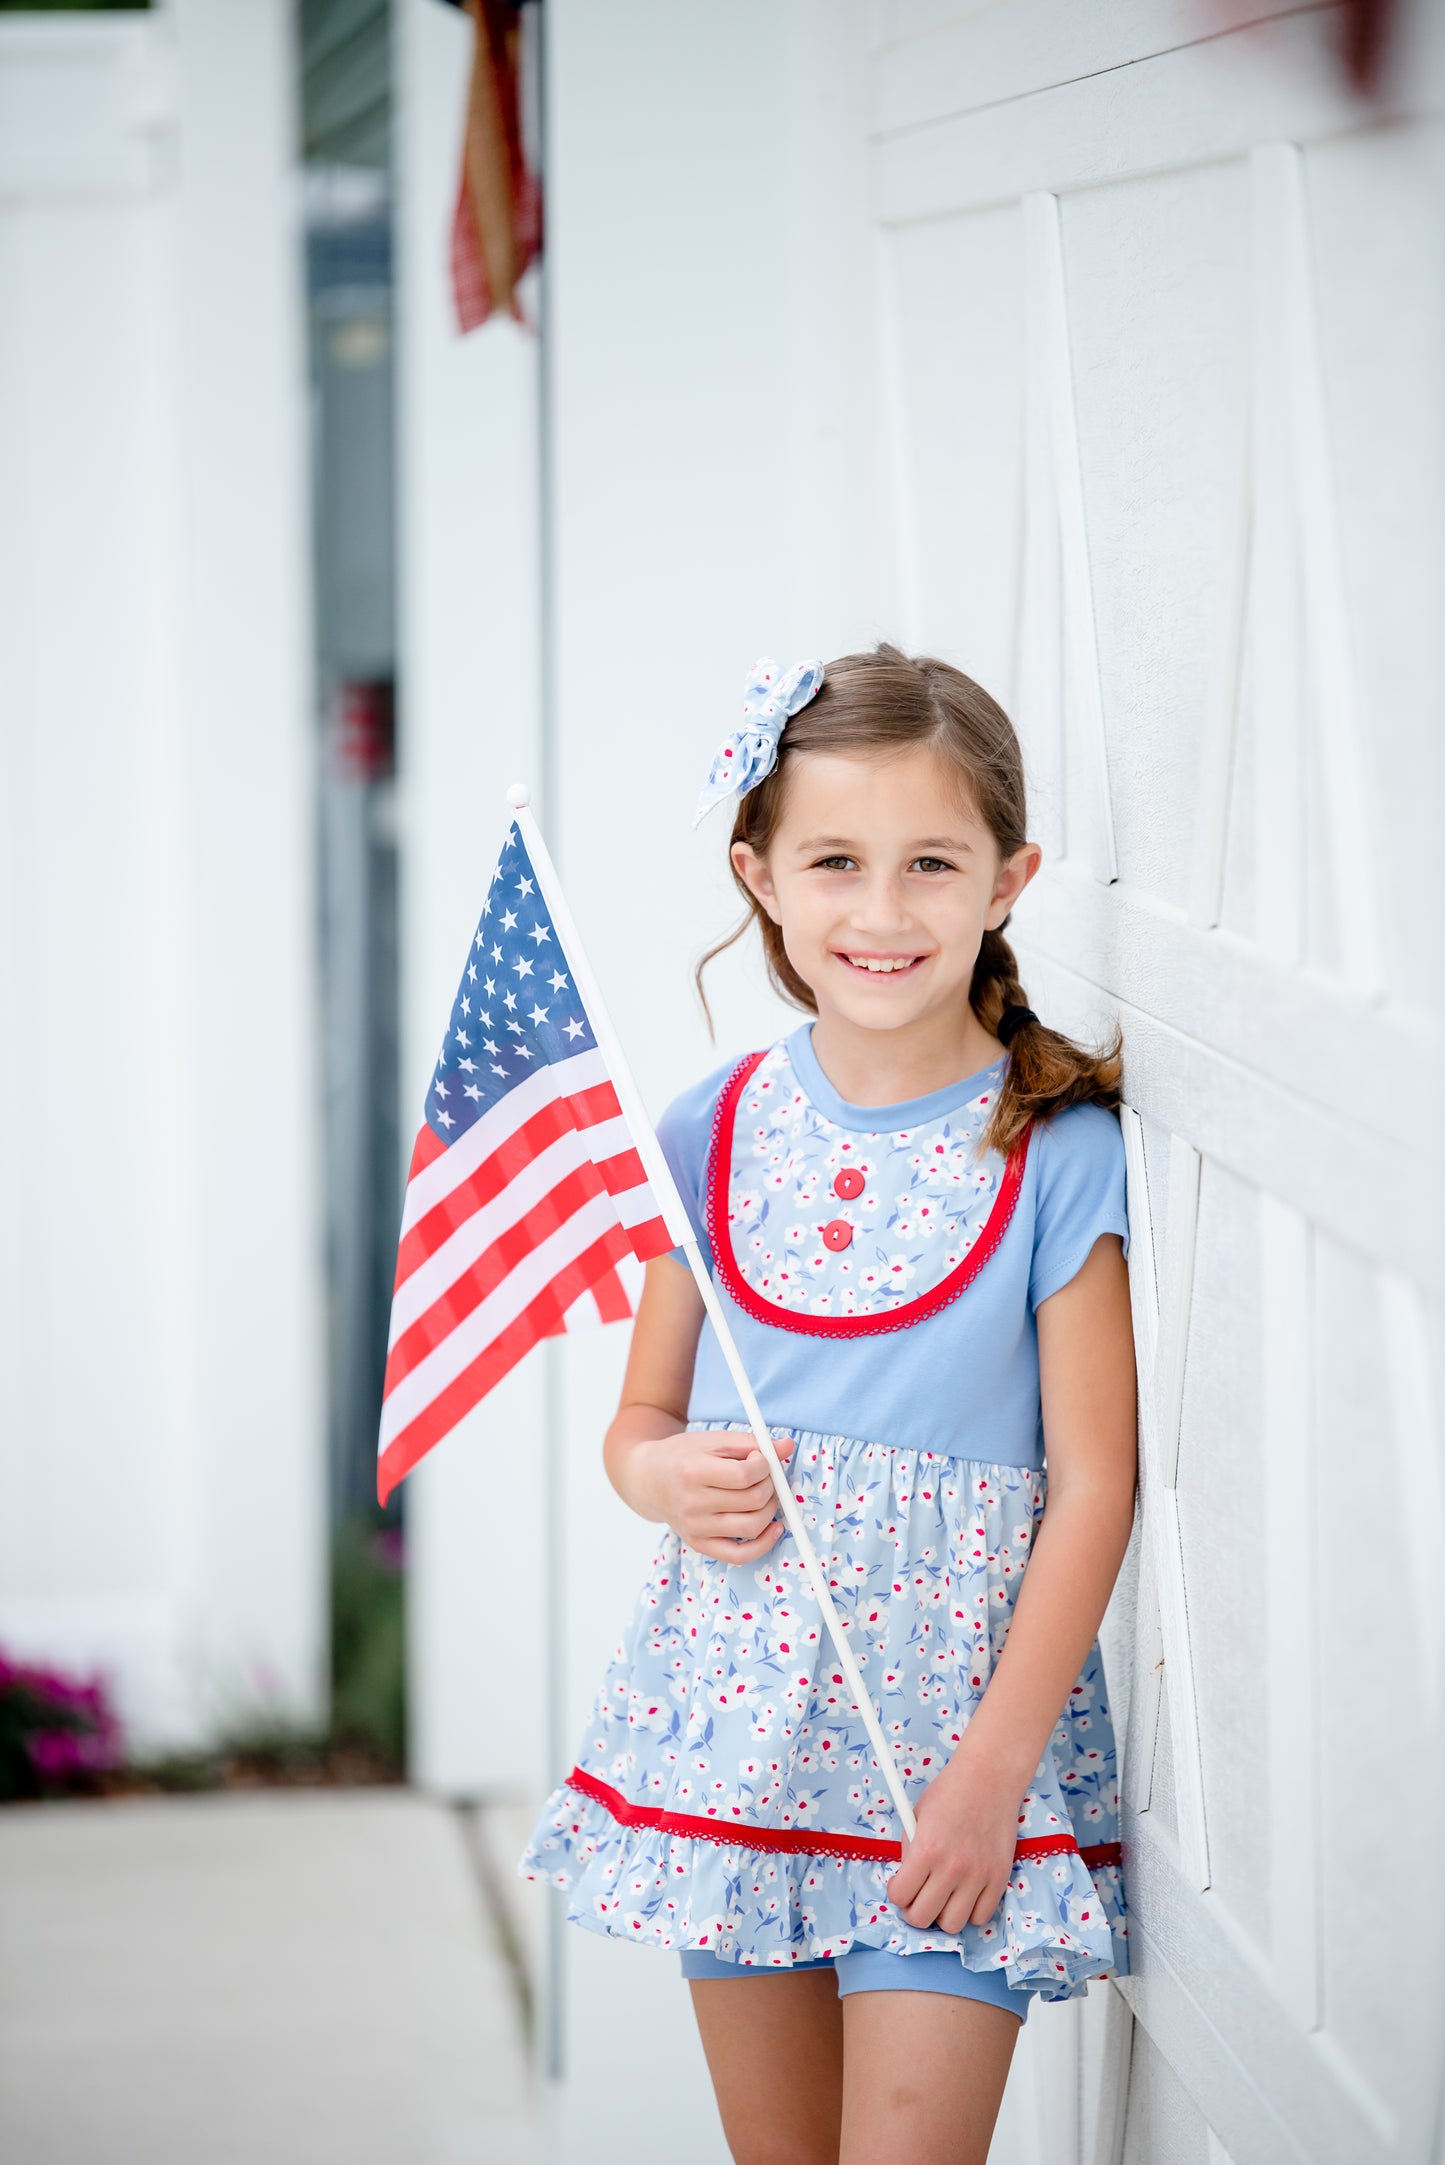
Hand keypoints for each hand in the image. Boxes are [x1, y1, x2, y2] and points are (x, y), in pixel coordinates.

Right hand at [640, 1431, 795, 1563]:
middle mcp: (691, 1504)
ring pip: (752, 1526)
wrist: (648, 1480)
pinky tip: (773, 1527)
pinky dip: (763, 1544)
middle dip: (769, 1485)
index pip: (744, 1475)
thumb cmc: (682, 1456)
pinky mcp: (699, 1544)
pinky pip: (739, 1555)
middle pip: (752, 1500)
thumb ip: (751, 1443)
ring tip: (762, 1495)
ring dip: (769, 1508)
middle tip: (763, 1476)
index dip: (763, 1466)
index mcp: (692, 1472)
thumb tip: (787, 1446)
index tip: (760, 1459)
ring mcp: (695, 1528)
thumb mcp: (712, 1440)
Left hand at [885, 1746, 1024, 1934]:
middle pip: (923, 1918)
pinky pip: (981, 1917)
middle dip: (914, 1910)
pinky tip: (966, 1893)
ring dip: (943, 1914)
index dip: (896, 1893)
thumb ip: (910, 1852)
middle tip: (918, 1897)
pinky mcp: (999, 1878)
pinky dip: (970, 1911)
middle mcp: (952, 1867)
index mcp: (926, 1849)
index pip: (899, 1896)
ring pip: (952, 1925)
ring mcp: (978, 1876)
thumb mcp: (916, 1817)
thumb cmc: (949, 1793)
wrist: (989, 1778)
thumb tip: (906, 1882)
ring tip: (943, 1897)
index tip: (901, 1885)